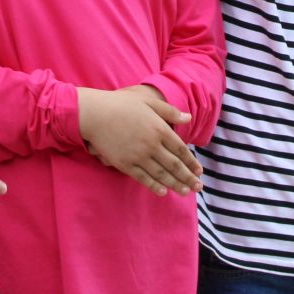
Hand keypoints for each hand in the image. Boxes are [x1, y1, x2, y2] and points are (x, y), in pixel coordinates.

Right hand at [77, 85, 199, 195]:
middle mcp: (152, 145)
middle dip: (188, 178)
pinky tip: (163, 192)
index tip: (199, 171)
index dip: (192, 162)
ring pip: (162, 174)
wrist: (94, 114)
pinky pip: (143, 178)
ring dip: (175, 185)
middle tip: (198, 187)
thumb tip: (189, 117)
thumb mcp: (148, 101)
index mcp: (159, 129)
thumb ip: (169, 111)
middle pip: (175, 165)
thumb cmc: (121, 104)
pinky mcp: (125, 164)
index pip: (181, 150)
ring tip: (185, 192)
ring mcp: (138, 156)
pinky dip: (155, 186)